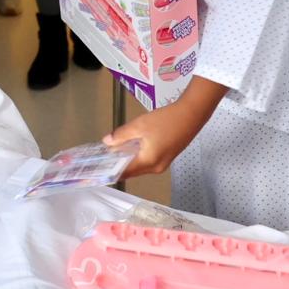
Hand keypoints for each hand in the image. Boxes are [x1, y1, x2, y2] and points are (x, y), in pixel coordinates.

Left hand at [102, 76, 226, 176]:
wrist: (191, 115)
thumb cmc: (166, 120)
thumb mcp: (140, 125)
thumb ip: (121, 135)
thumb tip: (107, 142)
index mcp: (148, 162)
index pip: (124, 172)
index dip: (110, 172)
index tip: (97, 170)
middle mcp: (155, 168)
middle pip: (131, 171)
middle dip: (116, 165)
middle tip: (101, 158)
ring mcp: (162, 164)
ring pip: (138, 166)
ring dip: (126, 160)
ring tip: (111, 151)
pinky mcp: (166, 158)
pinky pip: (146, 161)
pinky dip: (136, 156)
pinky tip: (128, 147)